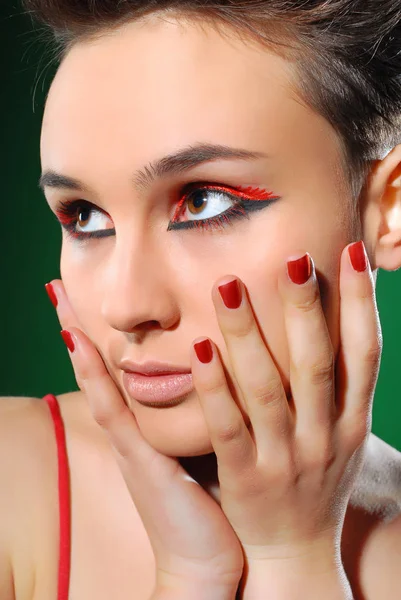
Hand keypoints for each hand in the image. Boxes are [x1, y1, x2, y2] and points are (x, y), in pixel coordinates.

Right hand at [45, 280, 243, 598]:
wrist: (203, 571)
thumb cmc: (211, 506)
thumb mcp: (205, 451)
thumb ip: (210, 416)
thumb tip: (226, 379)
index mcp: (146, 430)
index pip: (116, 373)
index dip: (100, 336)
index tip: (84, 297)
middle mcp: (131, 434)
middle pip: (97, 372)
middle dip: (76, 328)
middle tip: (56, 284)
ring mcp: (130, 449)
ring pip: (99, 385)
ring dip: (79, 339)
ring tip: (61, 296)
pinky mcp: (142, 467)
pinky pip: (117, 417)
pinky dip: (98, 381)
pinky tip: (91, 345)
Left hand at [189, 241, 381, 569]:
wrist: (297, 554)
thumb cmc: (316, 479)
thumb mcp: (341, 434)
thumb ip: (338, 383)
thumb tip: (335, 316)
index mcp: (352, 421)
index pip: (365, 354)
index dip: (362, 303)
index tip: (351, 254)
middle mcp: (325, 437)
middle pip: (317, 364)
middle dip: (305, 308)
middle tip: (290, 258)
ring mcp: (286, 459)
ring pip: (268, 390)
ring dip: (249, 335)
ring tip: (228, 286)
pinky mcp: (247, 479)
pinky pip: (229, 429)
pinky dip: (216, 388)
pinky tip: (200, 349)